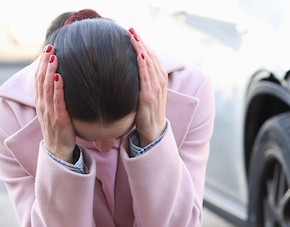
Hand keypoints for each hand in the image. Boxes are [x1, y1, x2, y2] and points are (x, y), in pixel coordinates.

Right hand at [35, 45, 76, 162]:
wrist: (58, 151)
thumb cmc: (60, 130)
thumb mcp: (56, 111)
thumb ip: (57, 98)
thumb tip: (65, 83)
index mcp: (42, 102)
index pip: (39, 78)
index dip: (42, 63)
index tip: (48, 49)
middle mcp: (43, 104)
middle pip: (42, 79)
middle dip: (45, 62)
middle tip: (50, 47)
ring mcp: (50, 111)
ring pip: (47, 87)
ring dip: (50, 70)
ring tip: (54, 57)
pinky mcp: (59, 118)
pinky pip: (57, 101)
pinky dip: (57, 88)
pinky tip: (59, 77)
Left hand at [129, 28, 167, 146]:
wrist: (153, 132)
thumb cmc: (147, 114)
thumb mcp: (146, 95)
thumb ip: (142, 82)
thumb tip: (130, 73)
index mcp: (159, 81)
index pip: (152, 58)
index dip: (144, 45)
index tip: (134, 34)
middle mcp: (159, 83)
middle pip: (151, 58)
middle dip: (142, 43)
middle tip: (132, 30)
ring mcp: (155, 90)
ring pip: (149, 65)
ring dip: (141, 49)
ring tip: (133, 37)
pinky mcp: (149, 98)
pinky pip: (147, 78)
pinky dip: (144, 66)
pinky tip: (140, 55)